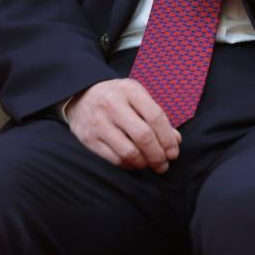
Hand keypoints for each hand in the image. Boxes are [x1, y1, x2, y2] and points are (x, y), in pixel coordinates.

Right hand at [66, 79, 180, 173]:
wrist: (80, 95)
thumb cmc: (116, 97)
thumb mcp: (136, 96)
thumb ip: (155, 115)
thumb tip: (175, 140)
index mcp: (129, 90)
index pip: (155, 117)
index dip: (168, 138)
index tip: (174, 152)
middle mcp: (113, 105)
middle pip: (143, 137)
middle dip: (158, 155)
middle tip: (164, 164)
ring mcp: (99, 122)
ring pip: (129, 152)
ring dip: (144, 163)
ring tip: (150, 164)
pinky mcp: (89, 139)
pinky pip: (115, 159)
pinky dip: (129, 165)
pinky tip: (135, 162)